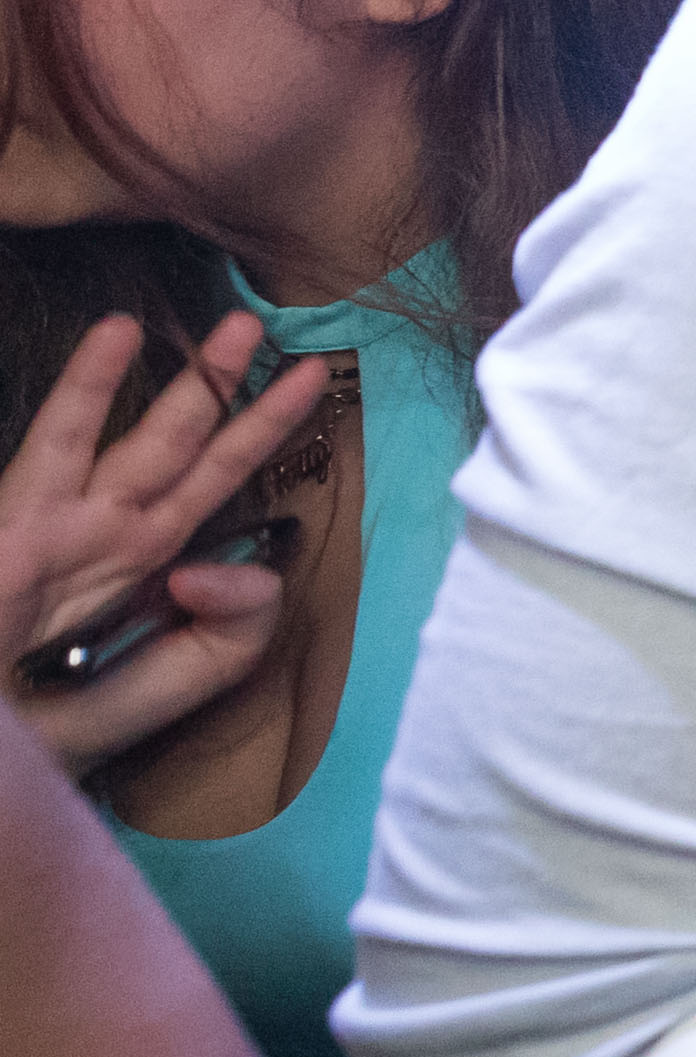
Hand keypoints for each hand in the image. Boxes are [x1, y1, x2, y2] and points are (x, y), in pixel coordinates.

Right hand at [3, 314, 333, 768]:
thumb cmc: (51, 731)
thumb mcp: (163, 689)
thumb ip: (229, 636)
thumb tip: (225, 565)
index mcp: (147, 573)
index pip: (220, 495)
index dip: (265, 449)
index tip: (307, 399)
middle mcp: (113, 537)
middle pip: (198, 456)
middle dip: (245, 402)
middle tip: (300, 346)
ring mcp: (65, 524)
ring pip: (144, 438)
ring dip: (194, 381)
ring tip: (247, 325)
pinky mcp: (16, 521)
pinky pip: (56, 442)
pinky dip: (86, 387)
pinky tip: (118, 331)